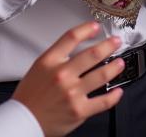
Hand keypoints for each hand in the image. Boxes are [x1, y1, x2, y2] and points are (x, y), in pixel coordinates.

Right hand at [12, 21, 123, 135]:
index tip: (95, 26)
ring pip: (101, 75)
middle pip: (91, 54)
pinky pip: (103, 102)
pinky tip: (118, 91)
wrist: (25, 119)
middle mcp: (62, 74)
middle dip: (108, 45)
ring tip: (120, 62)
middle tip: (116, 41)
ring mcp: (73, 92)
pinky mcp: (80, 110)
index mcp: (50, 61)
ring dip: (115, 67)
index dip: (86, 29)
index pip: (71, 37)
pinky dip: (114, 96)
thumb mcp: (38, 67)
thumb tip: (75, 50)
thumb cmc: (30, 95)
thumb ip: (56, 58)